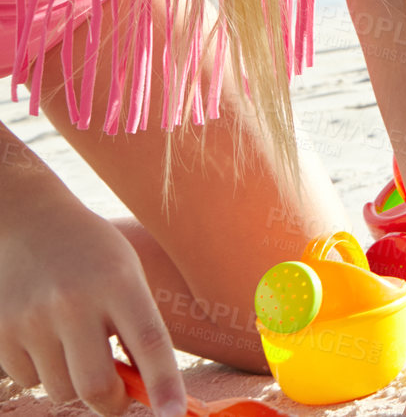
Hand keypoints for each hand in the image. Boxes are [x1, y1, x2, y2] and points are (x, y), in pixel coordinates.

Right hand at [0, 187, 184, 416]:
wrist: (31, 221)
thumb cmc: (94, 254)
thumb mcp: (127, 275)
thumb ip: (136, 328)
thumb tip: (144, 390)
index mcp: (119, 282)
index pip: (149, 343)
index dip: (164, 385)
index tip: (174, 414)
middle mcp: (74, 302)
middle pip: (95, 386)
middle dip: (112, 403)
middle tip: (119, 397)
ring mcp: (32, 318)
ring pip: (61, 390)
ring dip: (74, 383)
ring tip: (76, 345)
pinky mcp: (0, 332)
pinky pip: (29, 380)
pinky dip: (42, 372)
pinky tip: (44, 336)